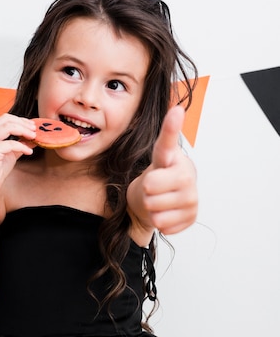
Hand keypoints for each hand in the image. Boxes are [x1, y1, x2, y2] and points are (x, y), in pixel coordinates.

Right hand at [0, 114, 36, 194]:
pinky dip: (22, 146)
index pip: (4, 118)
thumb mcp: (11, 153)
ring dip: (23, 130)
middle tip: (34, 130)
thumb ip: (20, 143)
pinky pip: (11, 144)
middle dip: (23, 123)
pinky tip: (29, 151)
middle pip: (6, 119)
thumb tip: (34, 137)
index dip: (20, 120)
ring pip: (8, 127)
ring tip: (33, 137)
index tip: (31, 125)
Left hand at [137, 105, 197, 234]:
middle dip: (145, 192)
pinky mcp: (192, 216)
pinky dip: (160, 223)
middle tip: (152, 188)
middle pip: (151, 188)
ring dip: (152, 209)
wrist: (158, 201)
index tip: (175, 111)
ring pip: (156, 211)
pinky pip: (164, 225)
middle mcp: (187, 175)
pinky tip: (166, 213)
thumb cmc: (155, 178)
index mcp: (174, 158)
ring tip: (159, 200)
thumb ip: (161, 148)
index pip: (168, 143)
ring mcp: (192, 197)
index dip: (171, 127)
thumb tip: (176, 113)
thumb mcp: (154, 161)